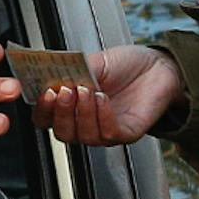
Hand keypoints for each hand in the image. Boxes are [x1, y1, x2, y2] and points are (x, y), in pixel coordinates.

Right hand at [30, 46, 186, 146]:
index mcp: (71, 106)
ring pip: (84, 136)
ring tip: (87, 89)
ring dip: (82, 113)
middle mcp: (85, 122)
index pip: (46, 118)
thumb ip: (71, 71)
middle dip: (60, 113)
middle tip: (64, 91)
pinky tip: (103, 98)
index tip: (43, 91)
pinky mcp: (126, 134)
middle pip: (62, 133)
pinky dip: (102, 116)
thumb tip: (50, 75)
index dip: (41, 109)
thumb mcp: (92, 62)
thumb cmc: (124, 65)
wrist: (157, 65)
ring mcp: (105, 131)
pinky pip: (109, 134)